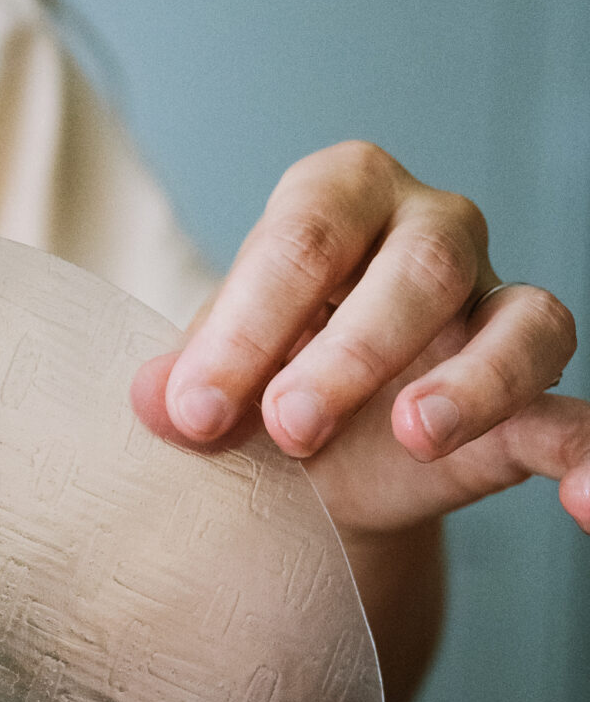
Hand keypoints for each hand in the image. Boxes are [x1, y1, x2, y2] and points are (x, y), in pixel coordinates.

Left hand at [130, 142, 589, 534]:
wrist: (299, 453)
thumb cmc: (251, 376)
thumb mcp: (206, 374)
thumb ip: (184, 382)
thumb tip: (155, 403)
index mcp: (339, 197)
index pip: (306, 236)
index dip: (249, 323)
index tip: (194, 411)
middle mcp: (432, 234)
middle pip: (422, 265)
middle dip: (352, 350)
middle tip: (287, 427)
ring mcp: (491, 311)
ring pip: (522, 321)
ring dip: (472, 383)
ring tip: (412, 435)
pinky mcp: (527, 398)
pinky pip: (573, 417)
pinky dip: (587, 455)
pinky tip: (580, 503)